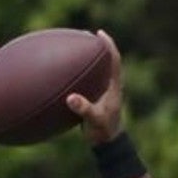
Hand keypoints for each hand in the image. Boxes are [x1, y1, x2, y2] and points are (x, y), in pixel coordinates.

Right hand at [66, 30, 123, 144]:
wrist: (108, 144)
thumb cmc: (104, 131)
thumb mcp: (94, 121)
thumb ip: (84, 109)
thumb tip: (70, 98)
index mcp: (113, 87)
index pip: (114, 61)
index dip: (109, 46)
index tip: (100, 33)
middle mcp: (110, 86)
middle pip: (106, 61)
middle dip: (96, 47)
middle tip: (85, 34)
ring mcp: (103, 92)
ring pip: (97, 70)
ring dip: (87, 59)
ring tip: (74, 48)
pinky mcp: (96, 98)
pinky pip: (87, 81)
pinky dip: (77, 73)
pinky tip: (63, 73)